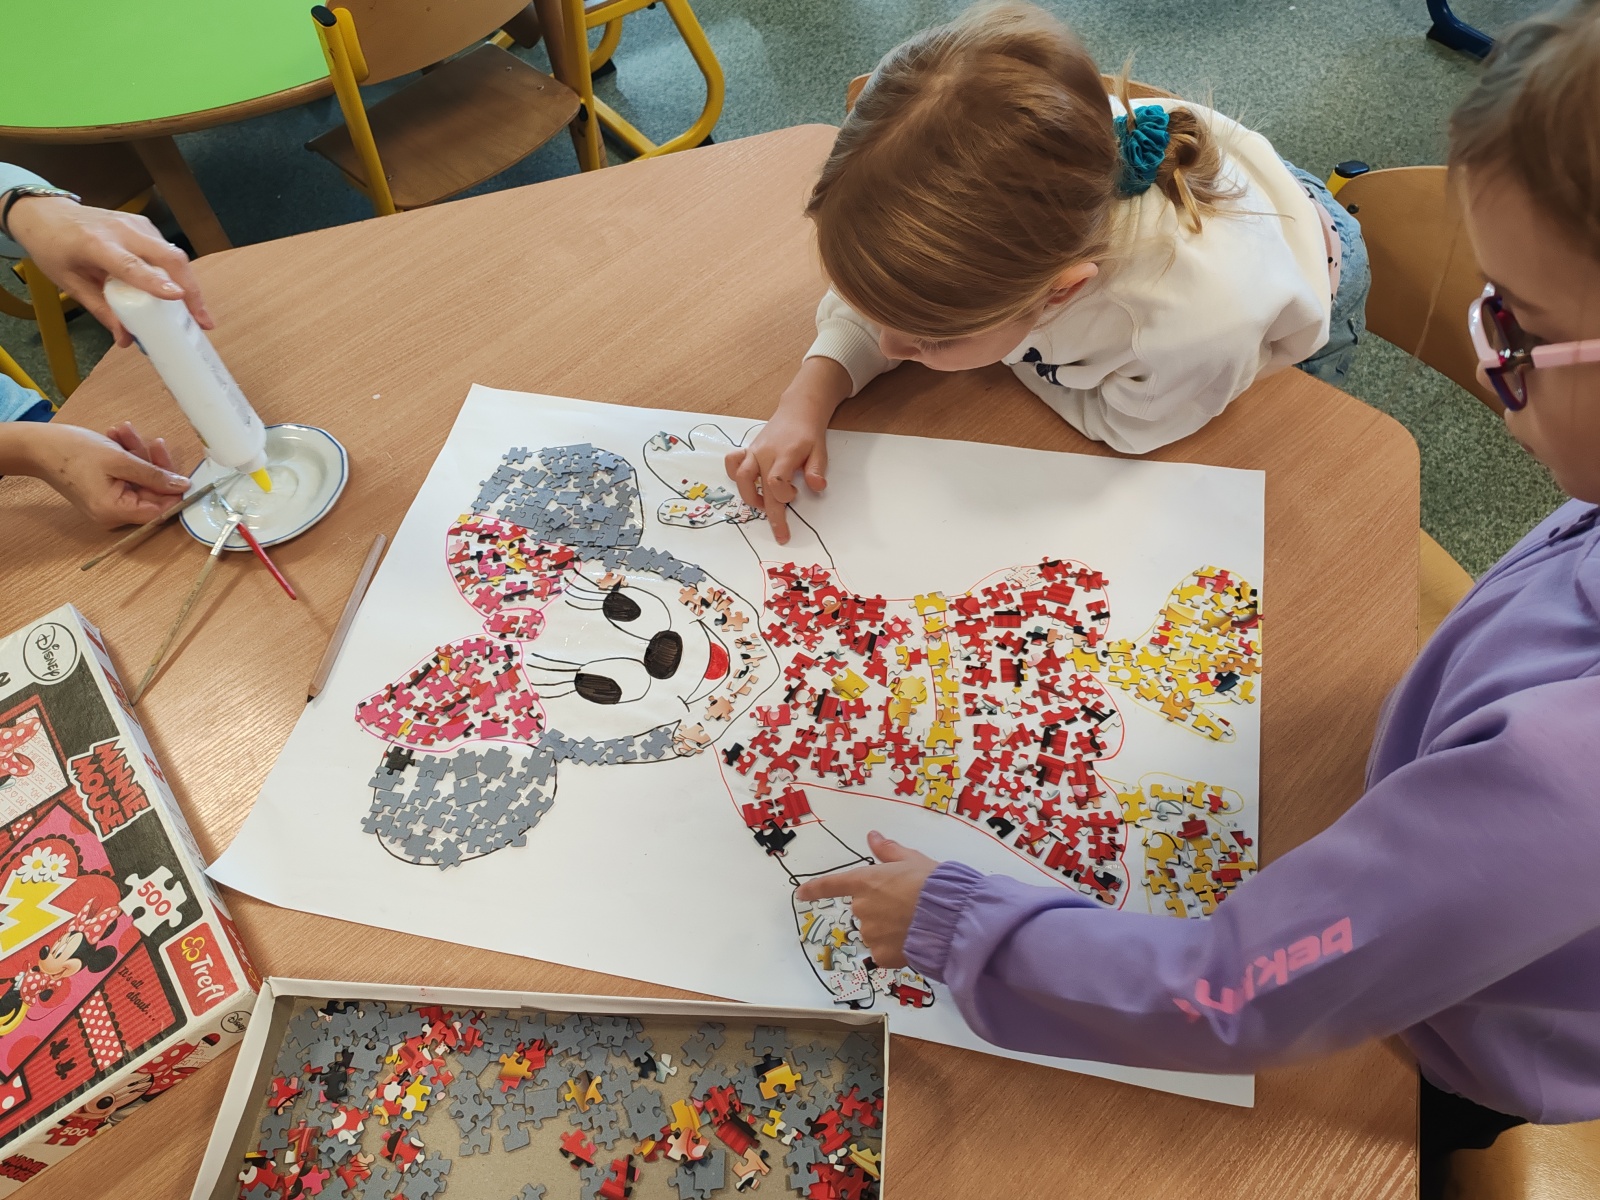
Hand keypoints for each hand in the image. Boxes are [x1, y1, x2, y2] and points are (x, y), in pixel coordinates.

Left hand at [5, 196, 212, 346]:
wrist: (45, 213)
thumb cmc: (54, 248)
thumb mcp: (70, 283)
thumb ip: (100, 309)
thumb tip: (125, 339)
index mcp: (96, 245)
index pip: (131, 265)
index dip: (156, 283)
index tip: (179, 299)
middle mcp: (121, 231)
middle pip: (169, 257)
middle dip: (191, 290)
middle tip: (202, 320)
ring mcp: (136, 225)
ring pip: (173, 255)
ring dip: (188, 284)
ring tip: (194, 312)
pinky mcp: (144, 225)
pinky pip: (167, 251)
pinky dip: (177, 274)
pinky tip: (177, 292)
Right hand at [17, 421, 190, 528]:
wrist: (37, 445)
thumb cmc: (73, 451)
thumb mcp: (119, 459)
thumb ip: (154, 475)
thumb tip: (183, 486)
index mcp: (115, 512)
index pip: (159, 511)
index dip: (175, 492)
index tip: (185, 472)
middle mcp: (113, 514)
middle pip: (151, 493)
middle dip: (152, 464)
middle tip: (152, 440)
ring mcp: (108, 503)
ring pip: (139, 480)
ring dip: (137, 455)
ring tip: (125, 431)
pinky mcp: (105, 492)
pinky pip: (126, 477)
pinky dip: (126, 458)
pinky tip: (118, 437)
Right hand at [725, 356, 851, 542]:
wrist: (797, 411)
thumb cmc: (809, 434)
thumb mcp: (820, 450)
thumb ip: (817, 470)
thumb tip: (818, 487)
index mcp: (784, 454)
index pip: (776, 481)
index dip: (784, 496)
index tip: (795, 496)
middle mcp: (765, 453)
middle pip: (760, 487)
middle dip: (771, 514)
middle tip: (781, 533)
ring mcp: (754, 452)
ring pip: (741, 478)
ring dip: (750, 497)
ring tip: (764, 504)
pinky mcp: (748, 451)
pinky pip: (732, 463)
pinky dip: (735, 475)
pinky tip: (749, 484)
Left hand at [794, 831, 939, 968]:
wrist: (951, 918)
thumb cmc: (933, 884)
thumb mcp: (912, 859)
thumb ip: (889, 851)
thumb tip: (873, 836)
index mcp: (865, 882)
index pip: (831, 885)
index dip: (814, 889)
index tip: (801, 894)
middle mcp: (862, 908)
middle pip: (863, 908)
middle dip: (880, 907)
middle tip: (907, 905)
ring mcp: (870, 934)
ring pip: (874, 931)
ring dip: (888, 928)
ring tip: (915, 923)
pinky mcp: (881, 956)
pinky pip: (883, 951)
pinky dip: (895, 948)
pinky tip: (913, 940)